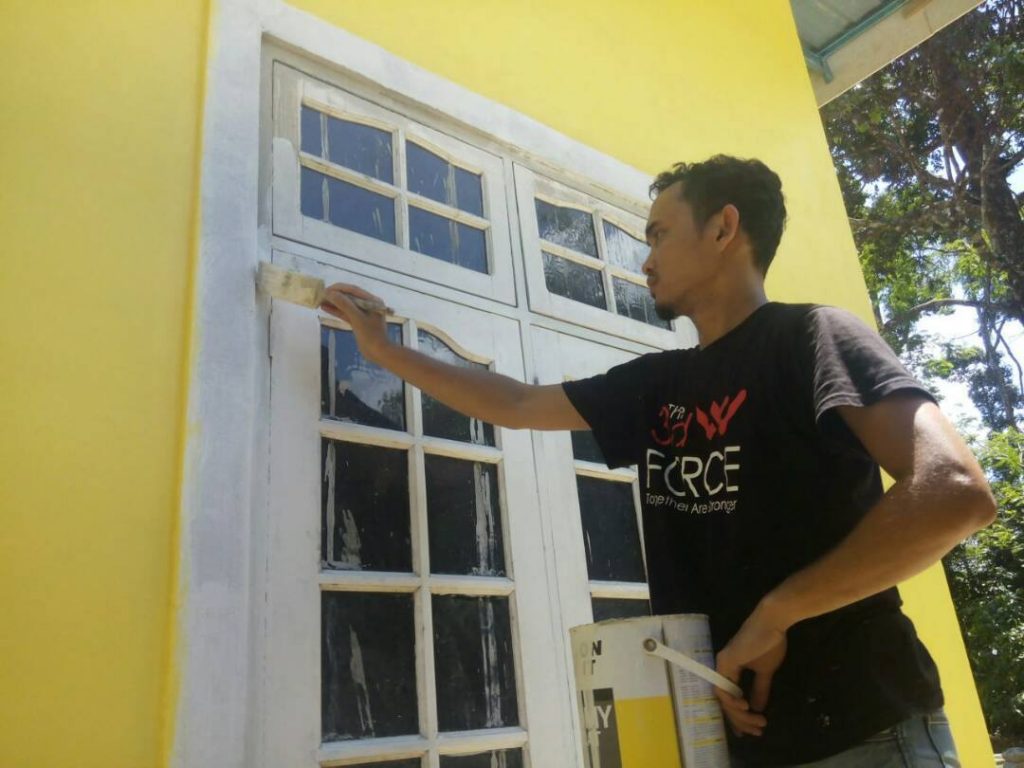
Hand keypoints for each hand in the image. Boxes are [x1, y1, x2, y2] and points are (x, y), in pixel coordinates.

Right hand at [320, 283, 390, 360]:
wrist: (378, 353)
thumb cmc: (371, 335)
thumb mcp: (357, 318)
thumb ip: (344, 304)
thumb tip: (330, 293)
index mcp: (372, 300)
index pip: (353, 290)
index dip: (339, 288)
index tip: (325, 290)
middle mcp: (368, 304)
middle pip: (349, 296)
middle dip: (335, 295)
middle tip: (321, 295)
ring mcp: (363, 313)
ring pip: (346, 305)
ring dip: (334, 303)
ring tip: (320, 301)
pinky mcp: (358, 322)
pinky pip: (346, 314)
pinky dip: (336, 311)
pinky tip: (325, 308)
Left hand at [714, 606, 788, 736]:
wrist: (773, 623)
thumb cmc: (770, 643)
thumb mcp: (765, 672)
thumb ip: (759, 689)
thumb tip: (756, 708)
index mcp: (731, 669)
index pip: (728, 698)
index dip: (736, 717)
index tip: (748, 732)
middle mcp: (723, 668)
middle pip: (724, 702)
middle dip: (740, 720)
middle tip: (756, 731)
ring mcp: (723, 664)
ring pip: (723, 698)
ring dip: (739, 714)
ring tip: (756, 721)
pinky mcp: (727, 661)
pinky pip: (723, 687)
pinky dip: (732, 700)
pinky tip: (744, 707)